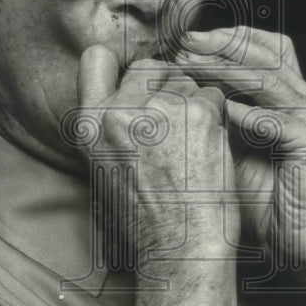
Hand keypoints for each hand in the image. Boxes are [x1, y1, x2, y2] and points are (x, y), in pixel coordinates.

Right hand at [74, 44, 236, 256]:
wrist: (179, 247)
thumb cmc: (145, 217)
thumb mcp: (104, 165)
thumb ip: (110, 122)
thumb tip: (130, 86)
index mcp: (89, 123)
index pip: (97, 58)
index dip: (121, 69)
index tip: (137, 84)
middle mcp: (119, 111)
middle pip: (148, 67)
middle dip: (163, 87)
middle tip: (173, 128)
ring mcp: (159, 109)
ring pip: (184, 80)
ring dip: (192, 104)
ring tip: (189, 147)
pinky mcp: (198, 113)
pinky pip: (212, 95)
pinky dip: (215, 117)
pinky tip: (207, 148)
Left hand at [175, 27, 305, 270]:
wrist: (300, 245)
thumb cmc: (263, 203)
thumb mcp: (231, 150)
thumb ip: (215, 118)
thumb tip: (175, 91)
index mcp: (295, 97)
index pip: (266, 48)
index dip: (227, 39)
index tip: (187, 43)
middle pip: (268, 51)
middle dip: (222, 44)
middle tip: (183, 43)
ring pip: (266, 76)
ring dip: (223, 68)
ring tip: (188, 65)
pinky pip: (271, 119)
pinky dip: (239, 111)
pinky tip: (210, 109)